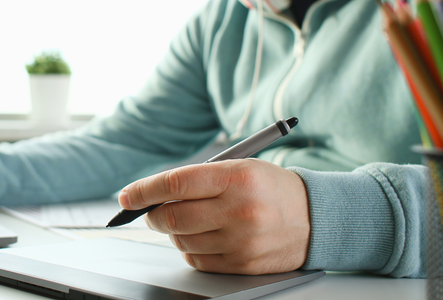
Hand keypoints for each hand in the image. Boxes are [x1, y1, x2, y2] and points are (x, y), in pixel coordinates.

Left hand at [119, 158, 309, 274]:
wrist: (315, 217)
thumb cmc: (269, 188)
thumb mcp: (240, 168)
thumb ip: (197, 179)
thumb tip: (150, 196)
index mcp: (237, 177)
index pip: (175, 184)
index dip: (144, 190)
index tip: (127, 196)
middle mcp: (240, 209)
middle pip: (172, 217)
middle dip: (153, 215)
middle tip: (151, 211)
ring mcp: (242, 241)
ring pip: (181, 240)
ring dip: (174, 232)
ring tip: (189, 221)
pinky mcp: (243, 264)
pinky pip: (197, 260)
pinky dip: (190, 249)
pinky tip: (205, 237)